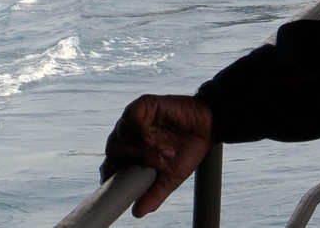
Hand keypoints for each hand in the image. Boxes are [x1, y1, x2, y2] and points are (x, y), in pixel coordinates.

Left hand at [100, 94, 213, 217]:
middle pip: (114, 152)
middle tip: (159, 165)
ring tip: (164, 153)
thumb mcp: (171, 178)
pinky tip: (152, 140)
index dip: (110, 174)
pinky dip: (139, 131)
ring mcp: (134, 120)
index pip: (109, 164)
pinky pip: (131, 117)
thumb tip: (137, 213)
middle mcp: (128, 136)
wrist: (209, 127)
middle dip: (135, 161)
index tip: (118, 185)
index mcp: (131, 153)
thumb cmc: (188, 151)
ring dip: (142, 150)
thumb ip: (154, 193)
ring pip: (121, 136)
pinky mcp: (144, 105)